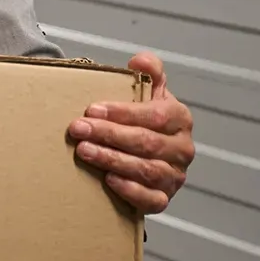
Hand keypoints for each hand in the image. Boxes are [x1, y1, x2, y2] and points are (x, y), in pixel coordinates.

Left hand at [69, 53, 193, 214]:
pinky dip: (129, 190)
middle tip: (78, 129)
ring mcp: (174, 176)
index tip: (92, 109)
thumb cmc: (142, 120)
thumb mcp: (148, 92)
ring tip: (83, 151)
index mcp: (180, 119)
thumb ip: (148, 72)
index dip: (123, 112)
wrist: (141, 151)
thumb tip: (141, 60)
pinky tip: (108, 180)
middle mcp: (181, 149)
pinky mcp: (163, 198)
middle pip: (146, 142)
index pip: (155, 115)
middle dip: (108, 134)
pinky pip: (150, 199)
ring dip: (112, 160)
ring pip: (146, 169)